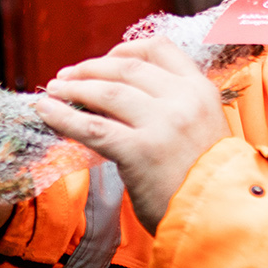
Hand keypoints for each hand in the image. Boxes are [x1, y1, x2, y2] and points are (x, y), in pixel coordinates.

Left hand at [39, 37, 227, 229]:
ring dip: (73, 88)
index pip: (159, 50)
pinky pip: (93, 128)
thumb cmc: (206, 180)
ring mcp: (162, 124)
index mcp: (200, 90)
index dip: (124, 49)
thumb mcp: (200, 128)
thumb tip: (112, 96)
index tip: (104, 59)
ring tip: (53, 90)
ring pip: (106, 93)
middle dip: (90, 69)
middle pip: (125, 68)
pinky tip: (46, 112)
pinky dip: (63, 117)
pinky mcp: (140, 151)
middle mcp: (182, 100)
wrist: (221, 218)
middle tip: (66, 76)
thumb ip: (169, 107)